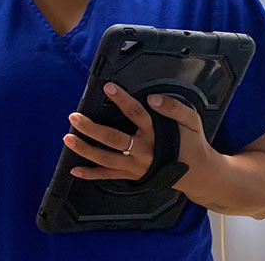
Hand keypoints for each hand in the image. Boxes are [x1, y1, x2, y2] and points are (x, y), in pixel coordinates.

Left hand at [63, 82, 215, 189]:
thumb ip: (174, 108)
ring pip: (106, 159)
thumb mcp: (191, 121)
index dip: (122, 100)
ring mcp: (136, 166)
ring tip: (68, 138)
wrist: (197, 174)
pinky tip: (74, 170)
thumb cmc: (192, 143)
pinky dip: (90, 175)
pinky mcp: (131, 176)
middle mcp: (144, 152)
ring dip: (85, 150)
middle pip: (114, 140)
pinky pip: (108, 176)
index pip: (137, 114)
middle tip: (75, 117)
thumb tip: (153, 99)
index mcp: (157, 135)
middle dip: (92, 129)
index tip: (109, 87)